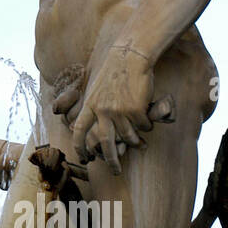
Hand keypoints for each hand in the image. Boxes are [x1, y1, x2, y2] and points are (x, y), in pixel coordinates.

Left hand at [72, 47, 153, 173]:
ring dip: (136, 140)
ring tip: (140, 140)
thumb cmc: (116, 72)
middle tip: (115, 171)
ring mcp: (119, 111)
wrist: (131, 56)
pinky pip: (143, 126)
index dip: (80, 147)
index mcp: (90, 106)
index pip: (79, 132)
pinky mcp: (135, 110)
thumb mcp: (97, 89)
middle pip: (105, 143)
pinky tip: (147, 116)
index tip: (85, 159)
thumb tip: (100, 133)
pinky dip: (147, 125)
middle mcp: (102, 111)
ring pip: (129, 136)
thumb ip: (96, 109)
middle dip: (110, 161)